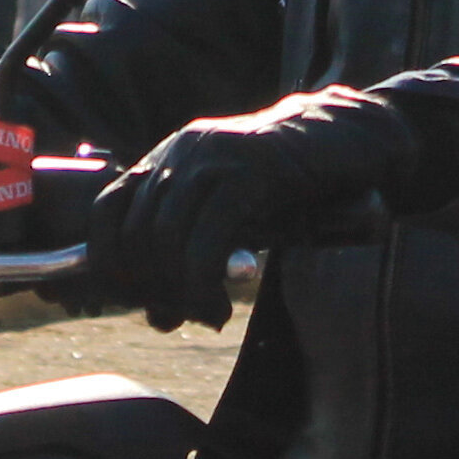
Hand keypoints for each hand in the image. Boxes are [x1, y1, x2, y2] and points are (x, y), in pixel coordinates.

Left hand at [94, 88, 458, 330]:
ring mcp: (213, 157)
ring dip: (180, 293)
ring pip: (166, 239)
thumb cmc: (294, 189)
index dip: (109, 263)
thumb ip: (192, 256)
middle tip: (180, 317)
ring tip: (207, 315)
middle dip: (152, 288)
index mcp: (169, 157)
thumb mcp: (234, 217)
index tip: (134, 299)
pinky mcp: (247, 172)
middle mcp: (181, 151)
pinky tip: (220, 308)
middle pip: (136, 234)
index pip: (106, 209)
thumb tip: (157, 316)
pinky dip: (203, 285)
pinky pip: (205, 240)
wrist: (352, 142)